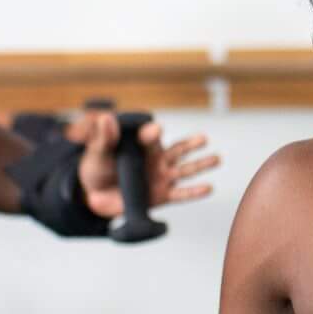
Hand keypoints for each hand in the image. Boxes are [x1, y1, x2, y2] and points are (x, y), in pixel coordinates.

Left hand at [65, 111, 219, 218]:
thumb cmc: (98, 168)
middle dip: (190, 145)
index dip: (152, 134)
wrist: (96, 195)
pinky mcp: (162, 195)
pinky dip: (194, 192)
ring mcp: (161, 177)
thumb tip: (106, 118)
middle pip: (177, 150)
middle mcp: (156, 158)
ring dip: (201, 164)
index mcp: (142, 144)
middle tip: (203, 139)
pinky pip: (181, 194)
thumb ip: (104, 138)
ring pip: (184, 170)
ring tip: (217, 159)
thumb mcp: (97, 152)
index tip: (156, 130)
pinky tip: (209, 188)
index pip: (150, 136)